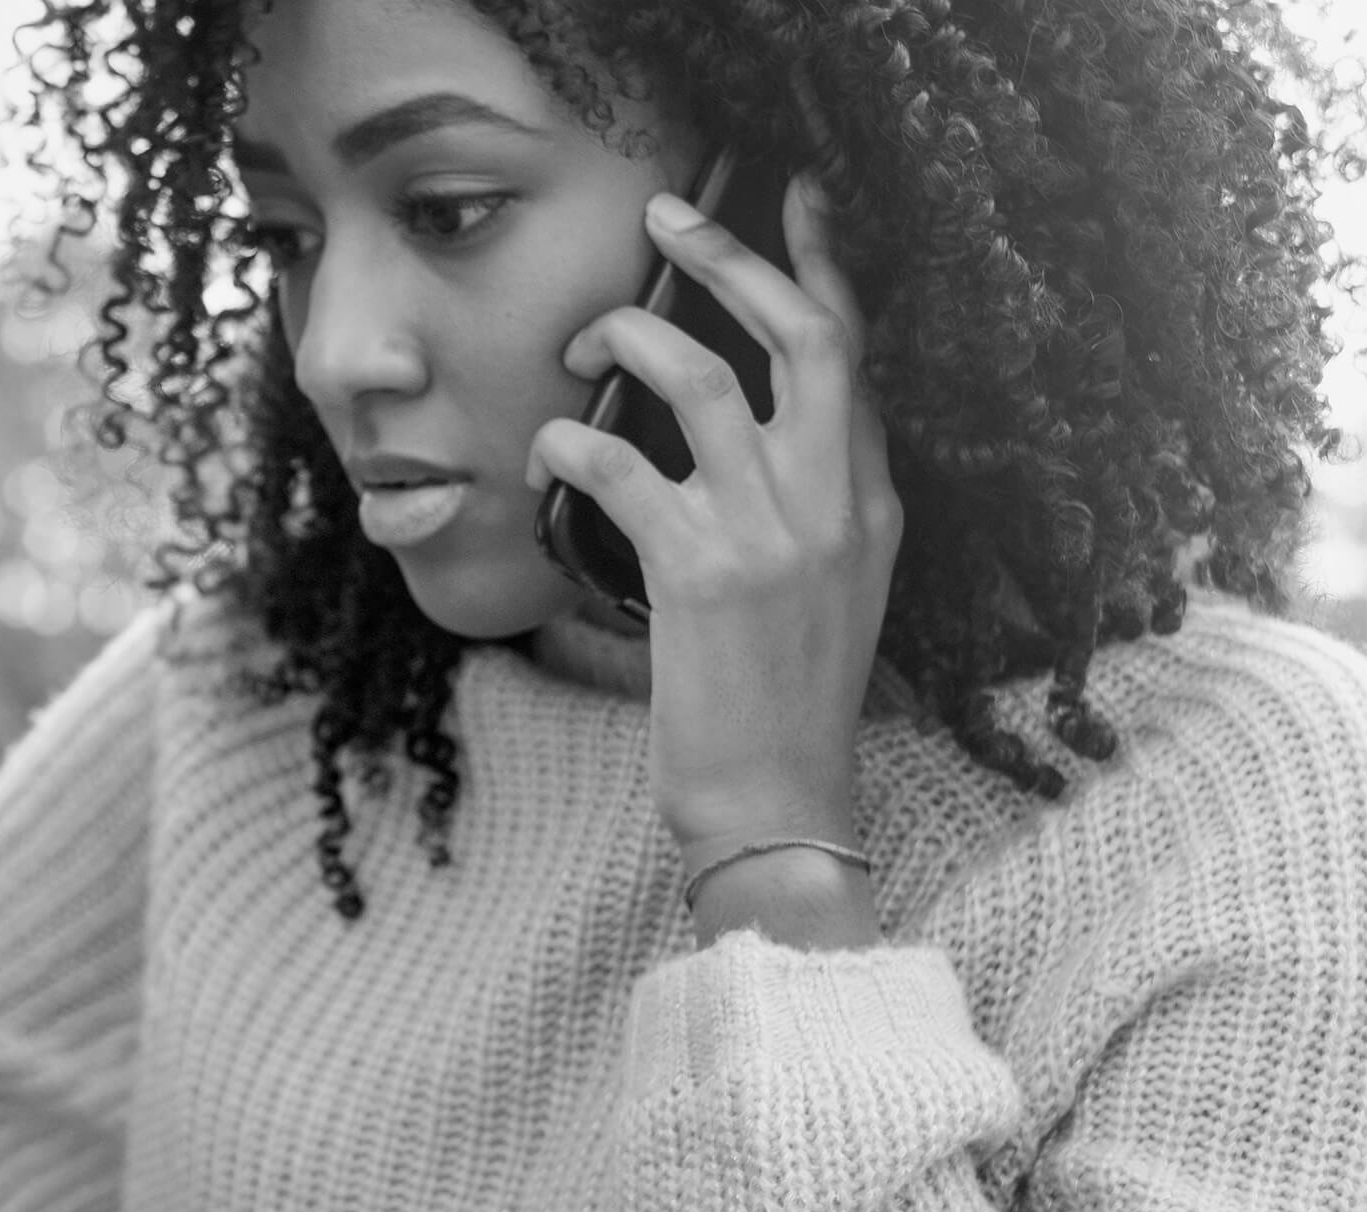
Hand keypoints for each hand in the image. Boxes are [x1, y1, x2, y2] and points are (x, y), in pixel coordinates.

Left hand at [526, 175, 899, 907]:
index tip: (796, 199)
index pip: (858, 354)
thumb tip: (748, 428)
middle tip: (666, 216)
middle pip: (802, 335)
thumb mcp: (836, 587)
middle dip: (732, 259)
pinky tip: (546, 448)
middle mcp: (835, 502)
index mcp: (873, 500)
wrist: (778, 803)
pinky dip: (570, 439)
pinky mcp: (700, 572)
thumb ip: (811, 504)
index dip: (825, 266)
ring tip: (575, 341)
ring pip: (703, 379)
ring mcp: (772, 533)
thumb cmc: (784, 701)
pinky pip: (621, 464)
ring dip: (627, 337)